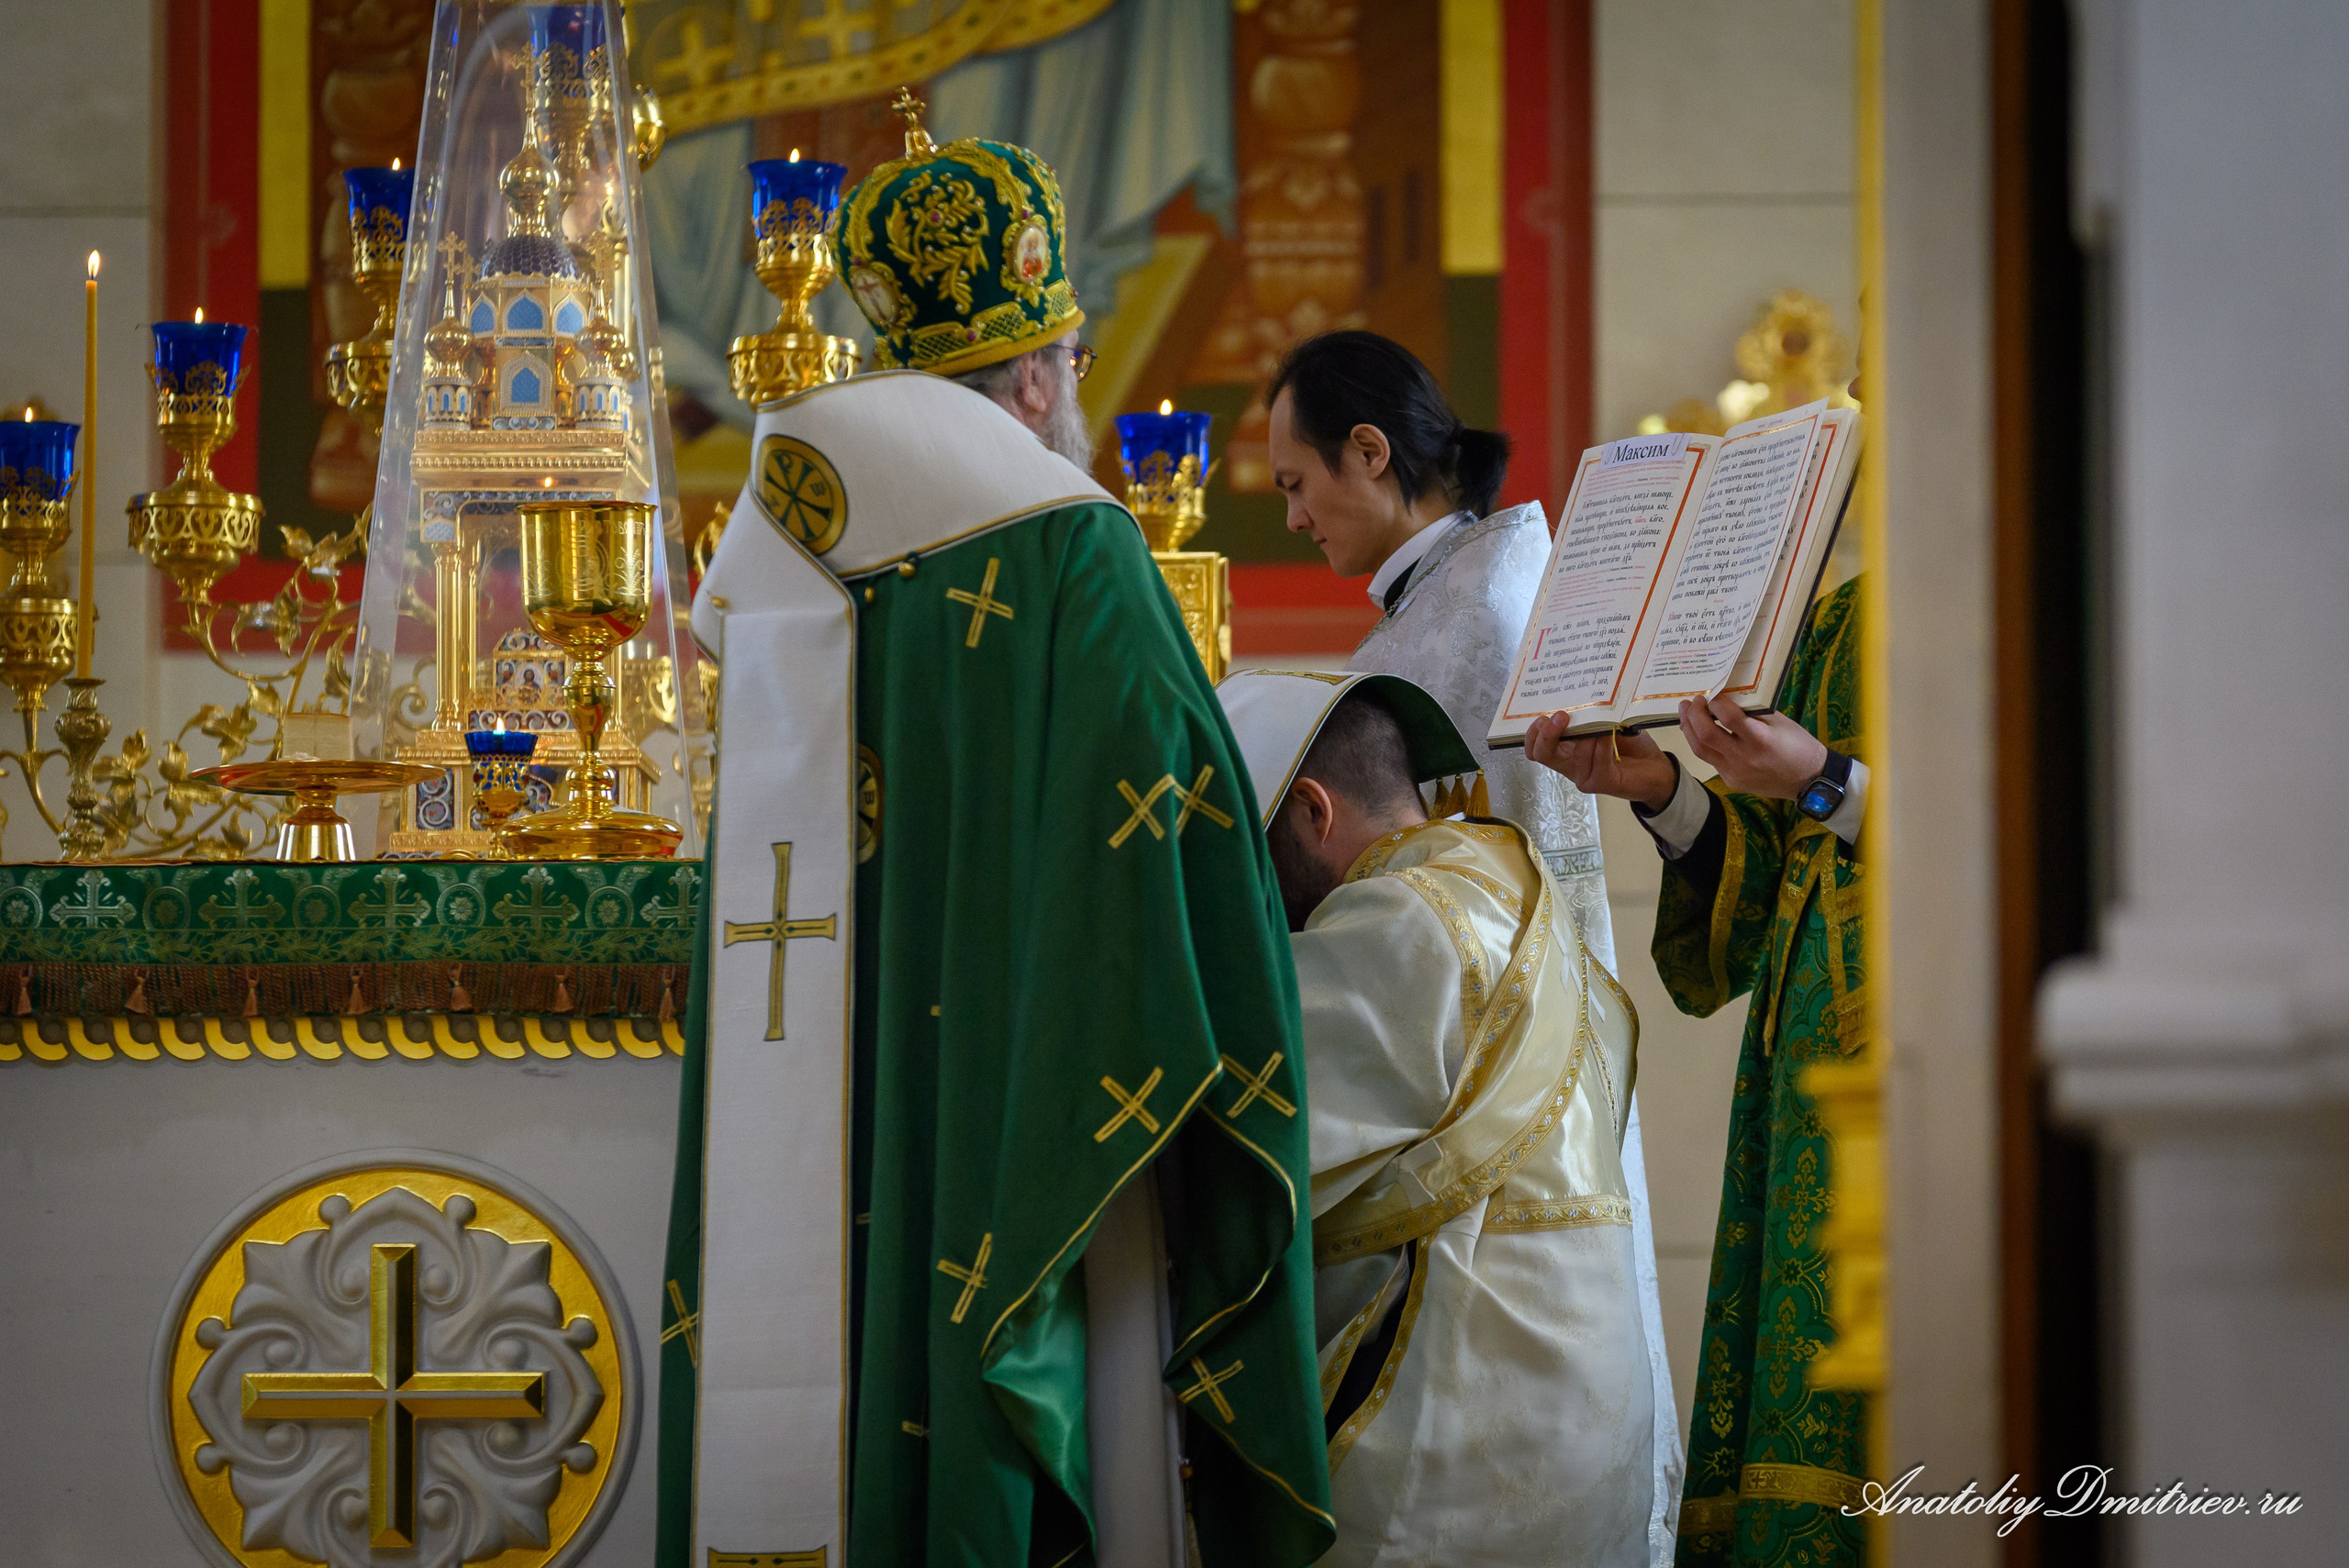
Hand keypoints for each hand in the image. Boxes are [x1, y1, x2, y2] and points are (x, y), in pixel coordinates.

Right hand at [1523, 714, 1677, 809]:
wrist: (1654, 768)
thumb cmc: (1627, 744)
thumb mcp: (1602, 725)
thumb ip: (1587, 717)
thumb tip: (1578, 695)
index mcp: (1564, 751)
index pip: (1535, 747)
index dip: (1532, 733)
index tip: (1544, 715)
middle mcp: (1569, 766)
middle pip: (1542, 754)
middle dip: (1547, 734)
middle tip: (1561, 716)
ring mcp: (1584, 776)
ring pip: (1575, 754)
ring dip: (1588, 734)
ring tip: (1602, 721)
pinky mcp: (1602, 783)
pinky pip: (1598, 760)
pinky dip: (1603, 744)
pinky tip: (1611, 733)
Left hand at [1677, 696, 1827, 800]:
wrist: (1808, 780)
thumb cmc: (1798, 745)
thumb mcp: (1780, 722)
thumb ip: (1753, 712)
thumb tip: (1727, 697)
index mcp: (1761, 740)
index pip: (1728, 717)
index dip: (1715, 702)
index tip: (1712, 693)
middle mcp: (1744, 758)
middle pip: (1706, 734)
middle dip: (1693, 714)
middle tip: (1691, 701)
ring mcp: (1735, 772)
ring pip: (1700, 750)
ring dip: (1689, 730)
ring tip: (1685, 714)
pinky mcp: (1731, 781)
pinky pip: (1711, 761)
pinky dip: (1703, 744)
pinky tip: (1700, 733)